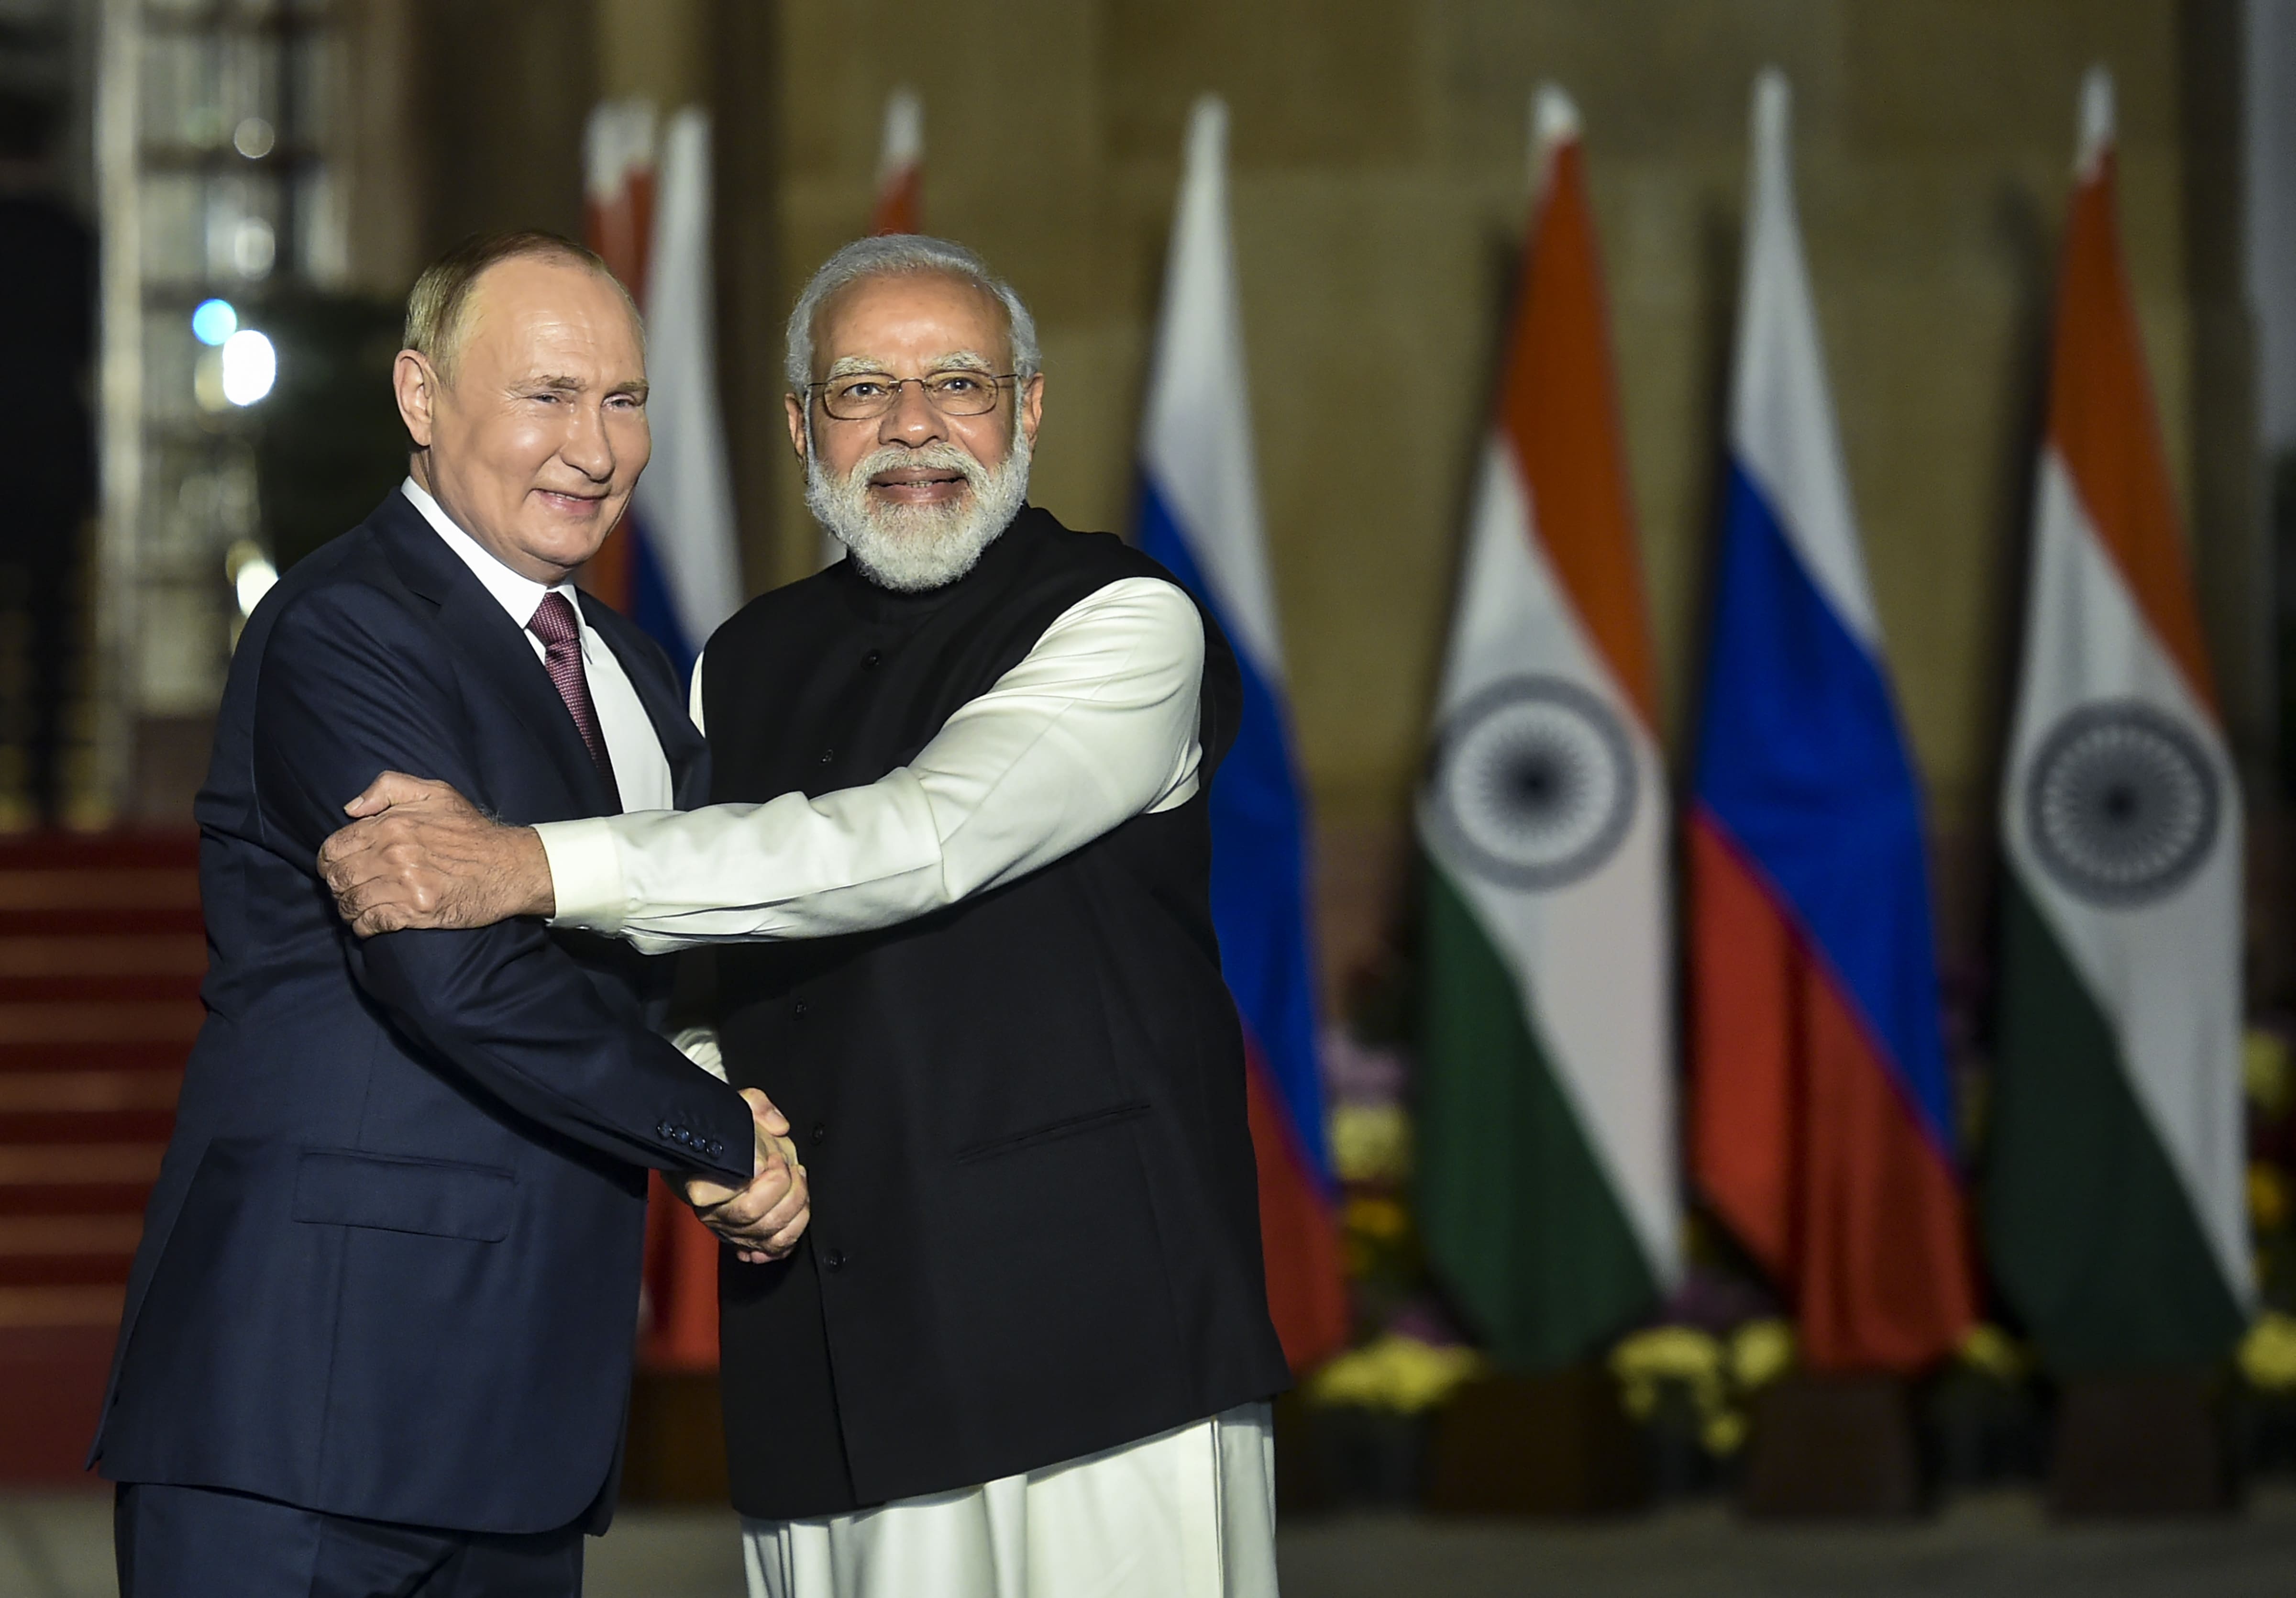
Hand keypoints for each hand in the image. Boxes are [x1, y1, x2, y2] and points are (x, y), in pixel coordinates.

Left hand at [318, 771, 554, 935]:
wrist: (509, 866)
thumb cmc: (471, 830)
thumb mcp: (435, 793)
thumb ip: (389, 787)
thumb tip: (351, 808)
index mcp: (391, 825)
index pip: (334, 848)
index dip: (329, 861)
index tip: (337, 867)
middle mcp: (392, 854)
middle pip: (338, 878)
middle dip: (337, 886)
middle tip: (347, 889)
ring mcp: (403, 885)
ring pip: (351, 903)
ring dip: (348, 909)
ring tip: (357, 907)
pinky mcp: (415, 912)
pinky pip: (371, 924)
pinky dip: (364, 927)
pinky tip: (369, 924)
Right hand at [678, 1089, 810, 1263]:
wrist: (720, 1154)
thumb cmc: (728, 1134)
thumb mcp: (738, 1107)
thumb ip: (757, 1107)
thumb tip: (779, 1127)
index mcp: (698, 1179)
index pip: (710, 1192)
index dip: (751, 1173)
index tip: (766, 1156)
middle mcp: (711, 1211)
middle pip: (750, 1212)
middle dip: (781, 1185)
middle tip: (787, 1165)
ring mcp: (730, 1229)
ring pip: (767, 1232)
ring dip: (795, 1203)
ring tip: (798, 1179)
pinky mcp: (748, 1240)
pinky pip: (775, 1248)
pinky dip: (794, 1231)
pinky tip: (798, 1210)